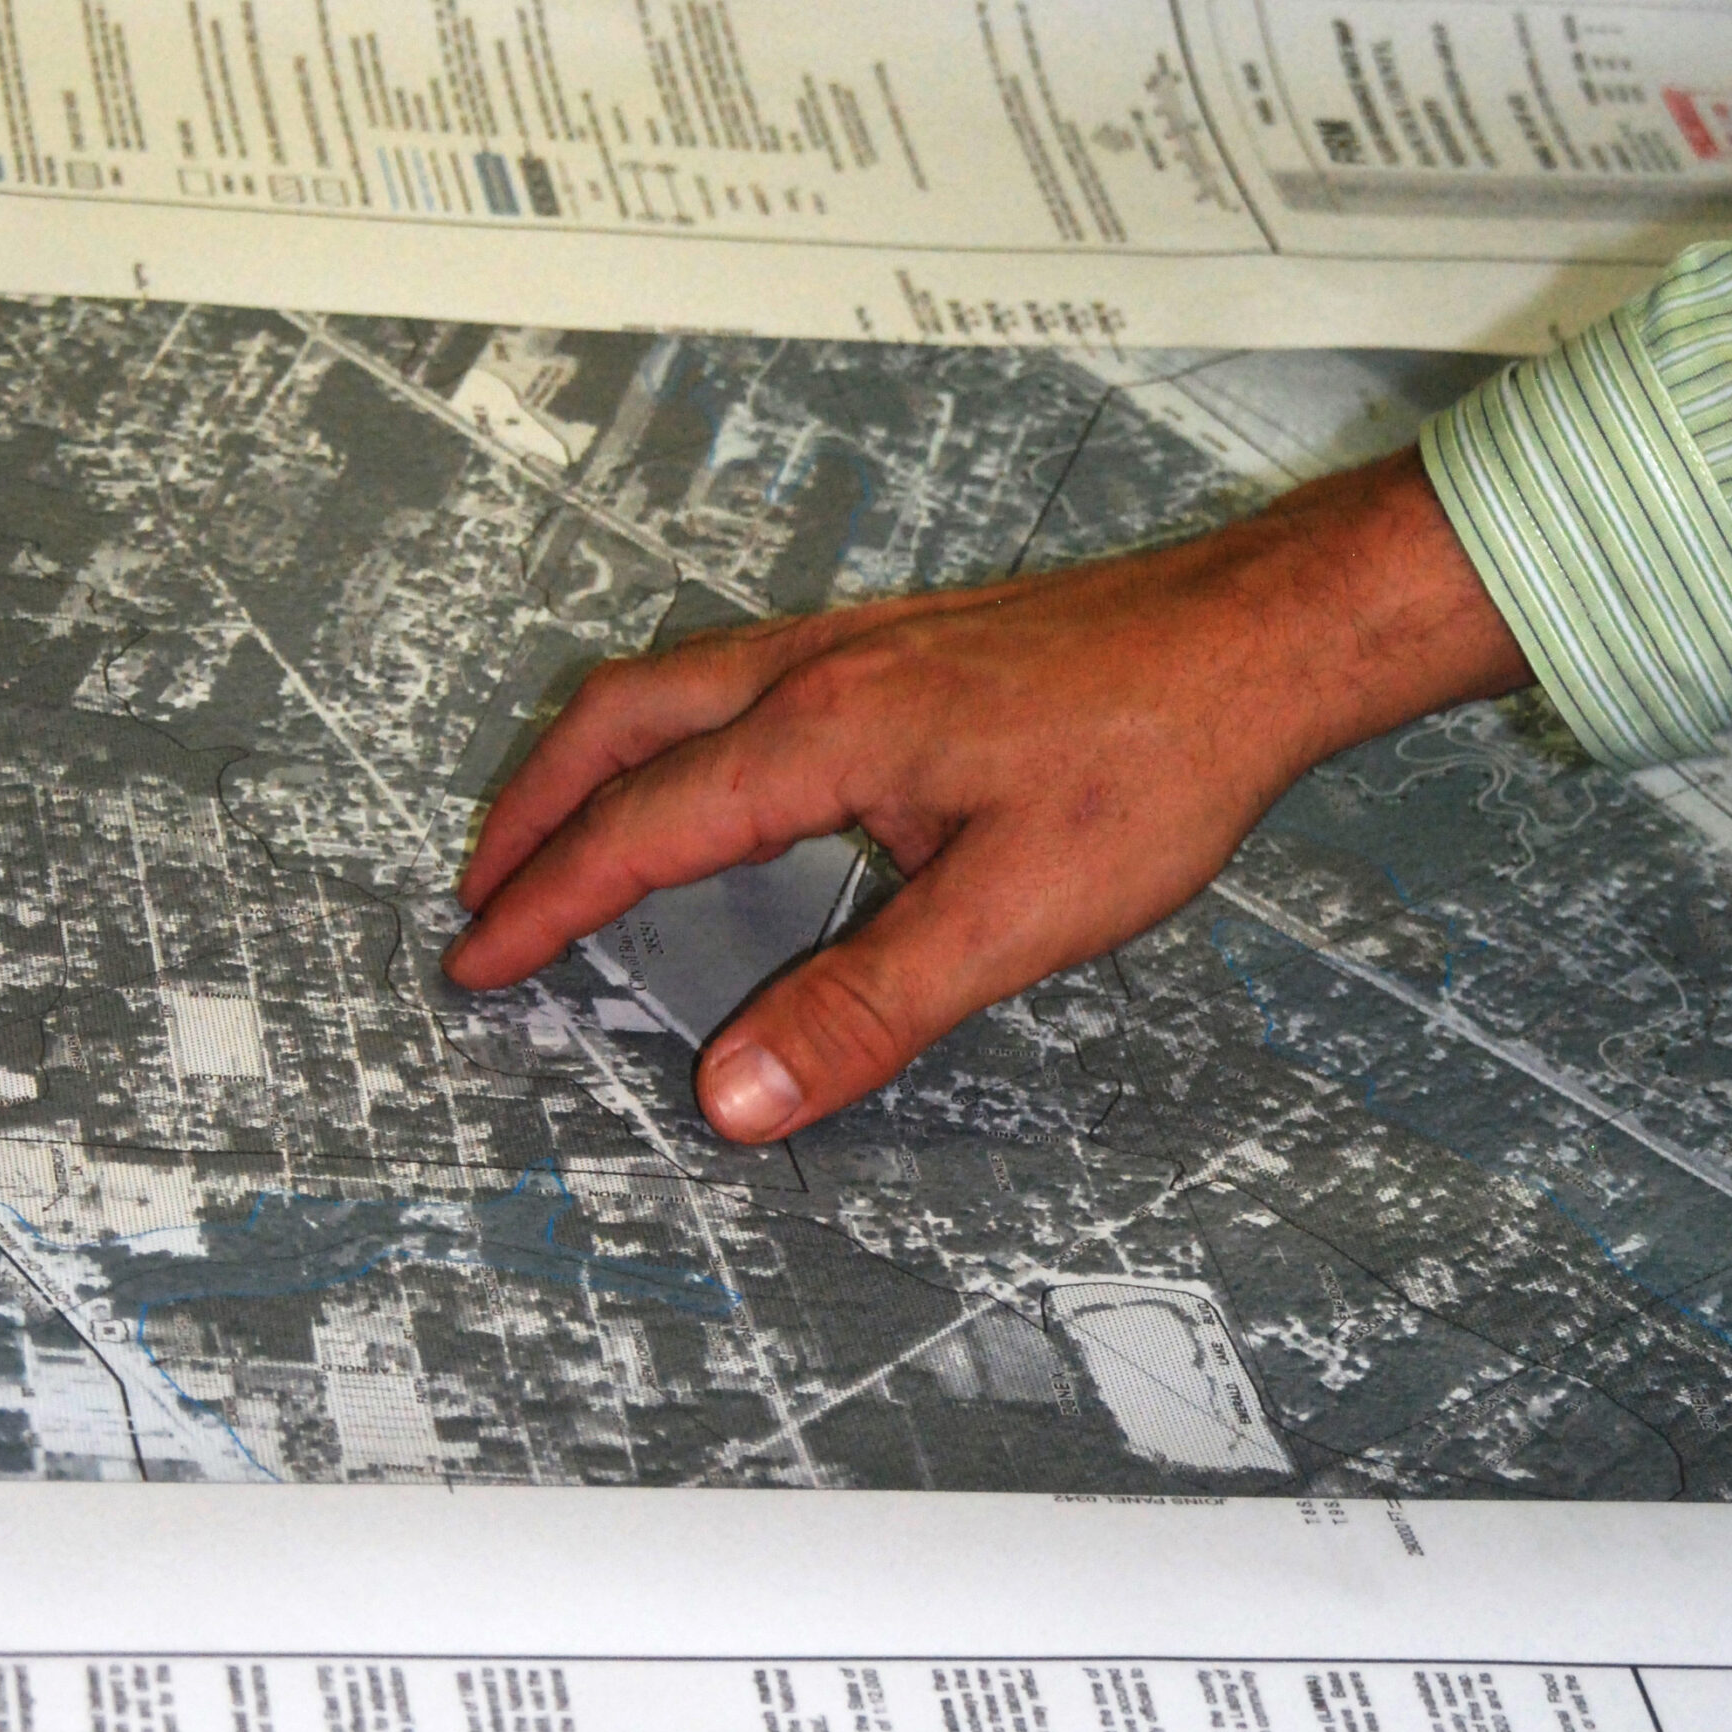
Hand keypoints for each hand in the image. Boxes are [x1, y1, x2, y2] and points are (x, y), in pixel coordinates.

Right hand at [446, 451, 1527, 1141]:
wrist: (1254, 635)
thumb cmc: (1157, 759)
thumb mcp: (1019, 913)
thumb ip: (868, 1006)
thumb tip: (733, 1096)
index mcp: (826, 729)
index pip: (643, 827)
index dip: (550, 902)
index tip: (477, 960)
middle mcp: (823, 664)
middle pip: (622, 720)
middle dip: (533, 808)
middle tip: (483, 894)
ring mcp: (862, 636)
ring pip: (675, 681)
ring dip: (597, 757)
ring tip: (564, 830)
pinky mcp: (906, 635)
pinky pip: (737, 666)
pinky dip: (672, 723)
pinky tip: (715, 766)